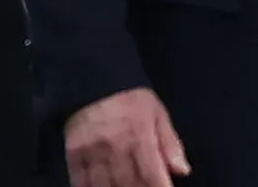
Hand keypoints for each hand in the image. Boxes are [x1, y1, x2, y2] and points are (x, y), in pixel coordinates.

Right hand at [64, 86, 189, 186]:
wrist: (94, 82)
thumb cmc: (131, 100)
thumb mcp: (157, 114)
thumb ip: (170, 144)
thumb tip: (183, 171)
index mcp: (139, 135)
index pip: (151, 173)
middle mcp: (115, 147)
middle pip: (128, 183)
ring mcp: (92, 152)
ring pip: (104, 186)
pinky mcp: (73, 155)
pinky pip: (81, 182)